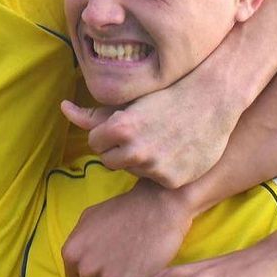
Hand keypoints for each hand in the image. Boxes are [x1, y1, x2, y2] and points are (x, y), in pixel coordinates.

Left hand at [62, 72, 237, 188]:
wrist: (214, 100)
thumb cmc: (166, 96)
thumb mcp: (130, 102)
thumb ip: (92, 113)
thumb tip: (63, 108)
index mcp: (119, 129)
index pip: (94, 142)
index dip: (109, 133)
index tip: (128, 123)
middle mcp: (135, 151)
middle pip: (108, 161)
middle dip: (120, 148)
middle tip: (144, 132)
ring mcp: (154, 167)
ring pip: (132, 170)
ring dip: (140, 159)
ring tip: (161, 140)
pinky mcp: (171, 180)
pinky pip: (154, 179)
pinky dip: (162, 169)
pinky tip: (175, 152)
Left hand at [62, 180, 194, 276]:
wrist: (157, 206)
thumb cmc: (125, 210)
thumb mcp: (89, 217)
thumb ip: (77, 242)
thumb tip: (76, 261)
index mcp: (71, 254)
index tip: (106, 272)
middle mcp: (86, 268)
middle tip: (124, 267)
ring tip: (135, 267)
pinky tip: (144, 271)